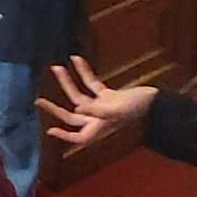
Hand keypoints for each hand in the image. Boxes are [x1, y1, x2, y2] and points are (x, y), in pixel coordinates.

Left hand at [36, 55, 156, 147]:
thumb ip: (97, 110)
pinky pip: (93, 84)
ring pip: (80, 96)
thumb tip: (78, 107)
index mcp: (99, 128)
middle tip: (38, 100)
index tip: (50, 130)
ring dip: (68, 82)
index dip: (64, 136)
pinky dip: (85, 73)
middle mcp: (98, 120)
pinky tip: (77, 59)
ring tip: (56, 67)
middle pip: (72, 116)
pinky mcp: (110, 96)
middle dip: (56, 108)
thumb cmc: (139, 108)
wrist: (158, 101)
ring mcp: (103, 107)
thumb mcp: (117, 110)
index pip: (78, 137)